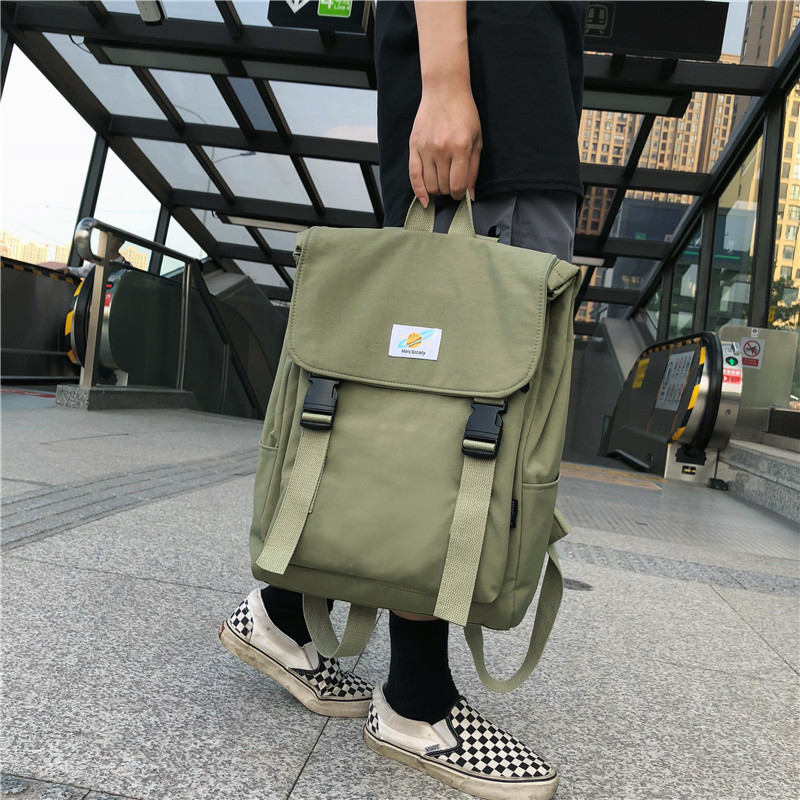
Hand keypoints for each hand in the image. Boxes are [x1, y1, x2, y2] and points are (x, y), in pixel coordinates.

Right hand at [408, 86, 481, 206]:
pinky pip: (414, 175)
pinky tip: (424, 199)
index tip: (461, 193)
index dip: (460, 194)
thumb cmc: (464, 113)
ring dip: (437, 190)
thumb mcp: (477, 140)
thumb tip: (470, 194)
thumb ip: (474, 169)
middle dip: (449, 190)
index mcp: (460, 148)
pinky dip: (418, 191)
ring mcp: (426, 148)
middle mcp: (442, 150)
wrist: (445, 91)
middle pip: (443, 187)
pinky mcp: (414, 146)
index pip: (458, 185)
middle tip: (452, 183)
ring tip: (442, 183)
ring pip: (429, 184)